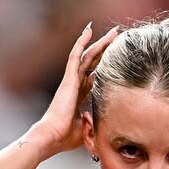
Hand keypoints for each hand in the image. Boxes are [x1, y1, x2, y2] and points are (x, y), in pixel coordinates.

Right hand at [34, 22, 117, 157]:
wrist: (52, 137)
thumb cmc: (65, 138)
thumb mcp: (86, 129)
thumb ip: (94, 122)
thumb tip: (101, 121)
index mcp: (77, 96)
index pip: (93, 77)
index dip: (103, 67)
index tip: (114, 58)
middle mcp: (74, 85)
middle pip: (93, 63)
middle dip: (106, 50)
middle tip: (117, 37)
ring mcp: (71, 81)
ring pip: (87, 56)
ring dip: (100, 43)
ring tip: (113, 32)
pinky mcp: (68, 79)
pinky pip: (75, 55)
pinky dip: (82, 42)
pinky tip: (89, 30)